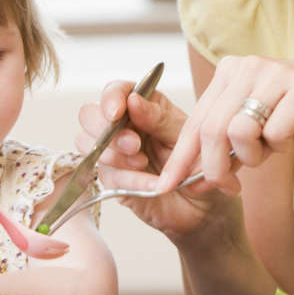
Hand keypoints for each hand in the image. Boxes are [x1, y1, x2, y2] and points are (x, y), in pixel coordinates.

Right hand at [76, 82, 232, 238]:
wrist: (206, 203)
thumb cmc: (198, 162)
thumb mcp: (187, 135)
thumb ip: (160, 118)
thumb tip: (133, 100)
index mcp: (144, 106)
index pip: (115, 91)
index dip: (111, 98)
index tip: (117, 112)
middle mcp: (124, 126)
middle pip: (89, 114)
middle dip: (105, 128)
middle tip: (134, 144)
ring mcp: (114, 153)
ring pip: (87, 144)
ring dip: (114, 154)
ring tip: (143, 162)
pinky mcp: (113, 180)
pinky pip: (107, 176)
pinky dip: (130, 180)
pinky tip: (152, 184)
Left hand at [155, 56, 293, 192]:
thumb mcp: (257, 130)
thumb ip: (226, 147)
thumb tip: (191, 180)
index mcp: (230, 71)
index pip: (195, 120)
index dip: (180, 157)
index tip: (167, 186)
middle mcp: (249, 66)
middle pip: (212, 129)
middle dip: (215, 168)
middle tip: (228, 187)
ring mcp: (277, 72)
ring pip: (239, 131)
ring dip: (254, 156)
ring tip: (271, 150)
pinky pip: (276, 133)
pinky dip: (283, 145)